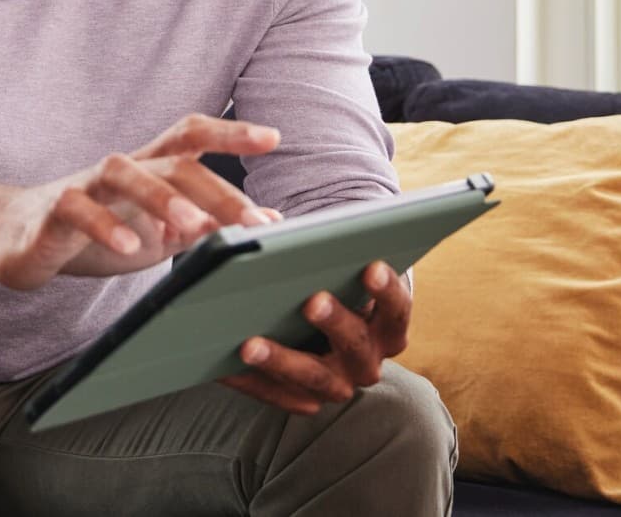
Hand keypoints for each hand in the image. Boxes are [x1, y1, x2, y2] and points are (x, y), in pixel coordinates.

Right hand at [0, 115, 281, 290]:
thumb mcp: (159, 232)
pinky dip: (104, 226)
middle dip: (216, 189)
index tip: (275, 137)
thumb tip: (269, 221)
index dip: (231, 133)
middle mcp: (120, 170)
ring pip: (123, 173)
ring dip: (160, 196)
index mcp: (148, 170)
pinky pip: (77, 210)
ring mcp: (83, 187)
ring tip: (192, 224)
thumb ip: (205, 224)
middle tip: (256, 222)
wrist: (14, 238)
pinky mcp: (51, 213)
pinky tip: (128, 247)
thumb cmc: (93, 234)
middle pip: (171, 161)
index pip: (191, 138)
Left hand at [221, 261, 410, 413]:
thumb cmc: (318, 285)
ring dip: (284, 361)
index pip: (397, 309)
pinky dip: (250, 381)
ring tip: (250, 345)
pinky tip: (223, 365)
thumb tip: (263, 222)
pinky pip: (276, 395)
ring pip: (315, 378)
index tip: (371, 266)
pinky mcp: (302, 398)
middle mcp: (366, 361)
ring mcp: (336, 384)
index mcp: (384, 326)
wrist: (307, 330)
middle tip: (312, 301)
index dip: (388, 290)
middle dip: (336, 322)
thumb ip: (302, 243)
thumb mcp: (319, 267)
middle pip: (357, 346)